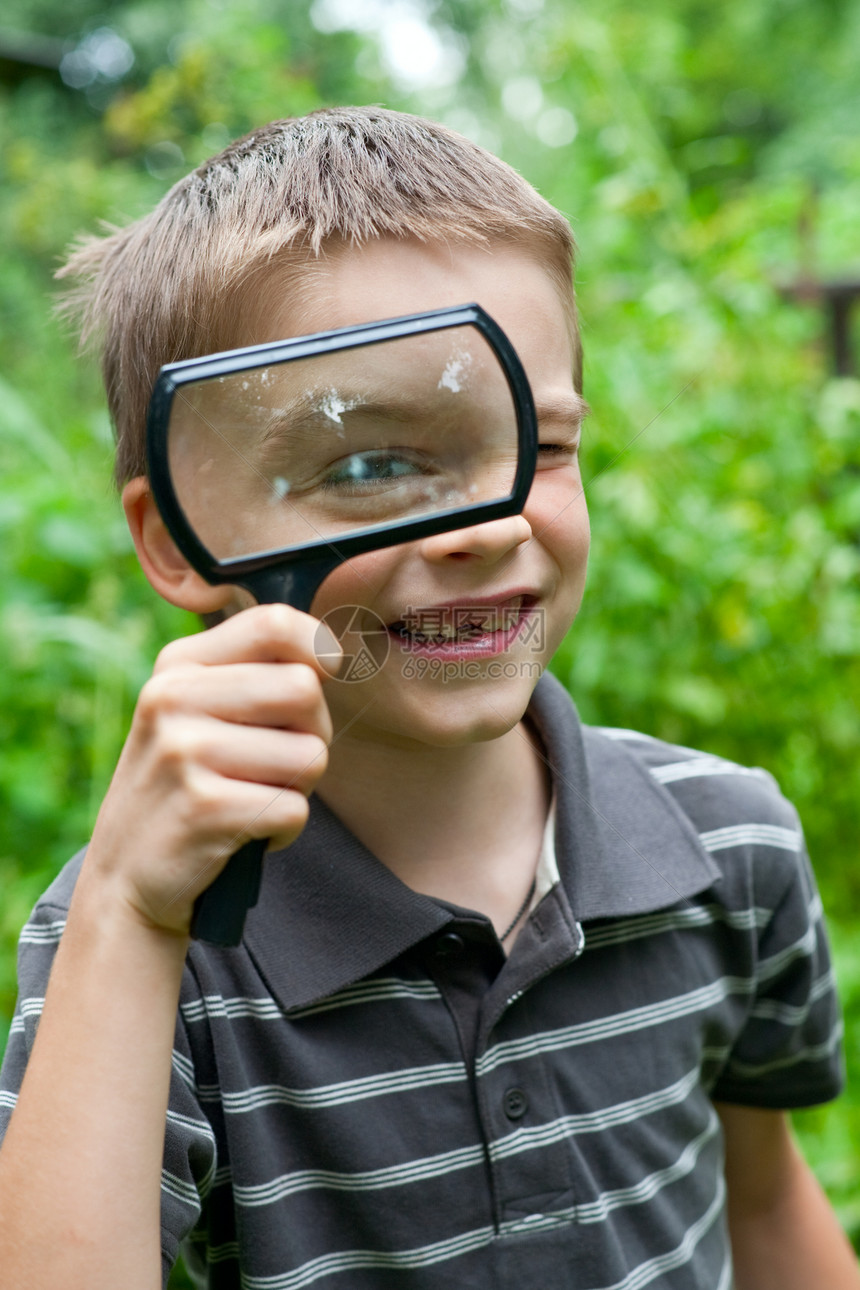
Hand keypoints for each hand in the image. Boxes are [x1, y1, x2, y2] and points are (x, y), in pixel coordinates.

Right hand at [81, 604, 341, 935]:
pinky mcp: (203, 807)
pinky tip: (244, 833)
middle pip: (304, 690)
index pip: (275, 623)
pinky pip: (294, 809)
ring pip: (310, 755)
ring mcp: (184, 751)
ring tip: (251, 798)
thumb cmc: (187, 785)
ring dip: (297, 788)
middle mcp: (174, 698)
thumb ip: (251, 673)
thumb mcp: (196, 713)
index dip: (319, 649)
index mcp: (178, 665)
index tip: (322, 678)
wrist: (126, 875)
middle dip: (313, 733)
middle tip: (276, 763)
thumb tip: (331, 650)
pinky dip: (284, 830)